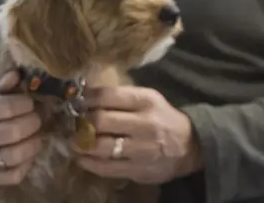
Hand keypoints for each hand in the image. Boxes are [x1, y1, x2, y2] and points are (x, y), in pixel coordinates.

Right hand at [0, 66, 43, 185]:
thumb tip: (15, 76)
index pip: (4, 107)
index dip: (24, 103)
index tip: (28, 101)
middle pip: (13, 132)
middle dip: (32, 120)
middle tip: (35, 115)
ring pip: (16, 155)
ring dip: (34, 141)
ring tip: (34, 131)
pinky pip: (15, 175)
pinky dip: (27, 162)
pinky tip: (25, 148)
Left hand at [75, 86, 199, 184]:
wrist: (190, 146)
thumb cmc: (162, 119)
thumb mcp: (148, 100)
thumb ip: (121, 98)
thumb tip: (85, 94)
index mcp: (146, 101)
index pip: (108, 96)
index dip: (86, 98)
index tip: (76, 100)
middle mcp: (145, 124)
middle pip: (101, 121)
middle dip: (82, 121)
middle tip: (73, 123)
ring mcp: (142, 149)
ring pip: (101, 146)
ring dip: (81, 144)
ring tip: (73, 142)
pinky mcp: (138, 169)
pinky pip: (106, 167)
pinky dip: (89, 163)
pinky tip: (82, 158)